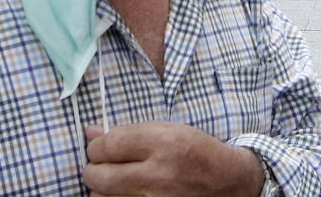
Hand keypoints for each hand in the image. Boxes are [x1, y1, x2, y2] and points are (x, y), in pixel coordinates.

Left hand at [83, 123, 265, 195]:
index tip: (99, 147)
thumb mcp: (168, 130)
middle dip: (93, 168)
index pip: (107, 145)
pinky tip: (124, 193)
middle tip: (101, 165)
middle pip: (98, 175)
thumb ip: (127, 132)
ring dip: (102, 189)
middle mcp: (159, 175)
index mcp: (162, 143)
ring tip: (115, 181)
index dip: (97, 145)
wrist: (231, 184)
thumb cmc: (197, 152)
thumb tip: (89, 133)